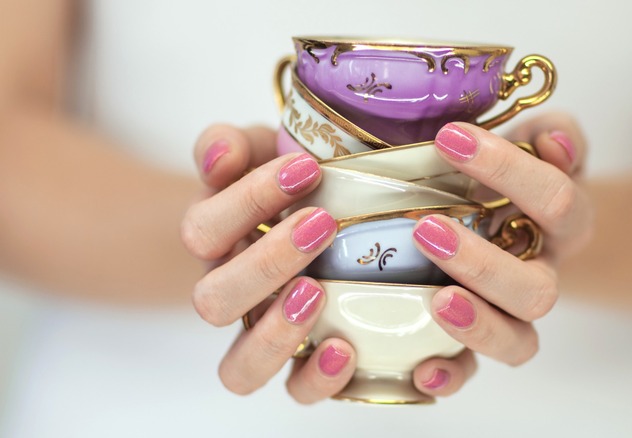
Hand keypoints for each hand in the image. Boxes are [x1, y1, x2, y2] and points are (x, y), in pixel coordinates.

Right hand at [180, 124, 357, 402]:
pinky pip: (294, 390)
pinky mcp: (302, 362)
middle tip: (322, 223)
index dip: (247, 200)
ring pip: (238, 368)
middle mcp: (229, 295)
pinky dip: (316, 378)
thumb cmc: (286, 186)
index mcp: (214, 242)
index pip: (204, 229)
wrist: (312, 220)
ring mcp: (261, 335)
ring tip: (318, 293)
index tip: (306, 168)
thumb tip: (220, 154)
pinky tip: (347, 347)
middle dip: (267, 262)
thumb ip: (230, 145)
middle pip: (214, 301)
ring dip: (274, 335)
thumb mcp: (259, 152)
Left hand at [407, 113, 592, 395]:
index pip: (556, 200)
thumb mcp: (536, 143)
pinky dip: (453, 374)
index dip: (509, 170)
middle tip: (427, 229)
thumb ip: (553, 134)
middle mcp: (543, 274)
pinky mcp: (476, 339)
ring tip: (435, 300)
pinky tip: (422, 368)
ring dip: (477, 324)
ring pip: (517, 341)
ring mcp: (512, 314)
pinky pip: (475, 370)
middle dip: (483, 264)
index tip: (449, 138)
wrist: (519, 220)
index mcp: (564, 224)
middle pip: (538, 290)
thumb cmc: (516, 177)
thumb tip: (554, 140)